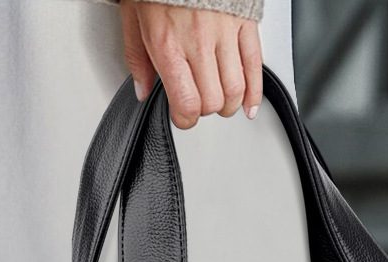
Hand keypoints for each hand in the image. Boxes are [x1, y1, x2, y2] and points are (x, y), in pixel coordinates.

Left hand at [120, 0, 262, 128]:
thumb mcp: (132, 17)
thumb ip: (136, 59)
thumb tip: (141, 90)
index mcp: (168, 45)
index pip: (186, 103)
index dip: (185, 119)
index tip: (181, 116)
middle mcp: (198, 42)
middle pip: (212, 101)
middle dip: (205, 110)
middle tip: (198, 103)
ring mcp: (224, 33)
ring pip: (235, 90)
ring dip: (228, 105)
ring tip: (221, 102)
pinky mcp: (244, 24)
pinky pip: (255, 67)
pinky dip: (254, 94)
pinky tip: (249, 105)